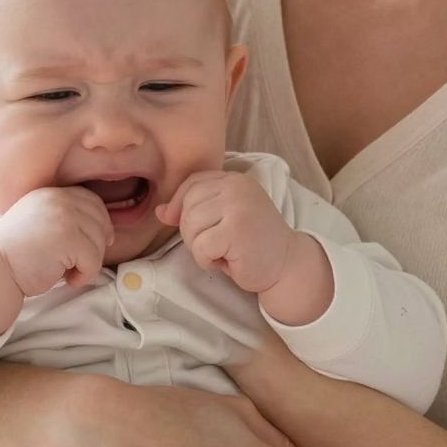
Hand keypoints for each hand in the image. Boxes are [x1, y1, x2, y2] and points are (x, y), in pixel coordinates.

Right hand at [0, 186, 112, 296]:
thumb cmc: (15, 255)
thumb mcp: (38, 223)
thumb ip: (63, 218)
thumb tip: (105, 231)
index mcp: (50, 193)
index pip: (91, 200)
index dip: (101, 222)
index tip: (102, 241)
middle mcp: (58, 199)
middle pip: (99, 219)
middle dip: (97, 245)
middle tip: (81, 263)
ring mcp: (63, 216)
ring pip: (98, 241)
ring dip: (89, 263)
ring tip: (69, 272)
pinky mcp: (67, 238)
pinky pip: (93, 260)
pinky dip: (85, 275)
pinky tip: (68, 279)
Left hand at [155, 169, 295, 294]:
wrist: (286, 266)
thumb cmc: (251, 244)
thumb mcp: (223, 218)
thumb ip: (195, 209)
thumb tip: (160, 211)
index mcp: (234, 180)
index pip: (192, 183)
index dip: (181, 206)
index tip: (190, 227)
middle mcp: (236, 187)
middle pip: (187, 206)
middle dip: (192, 232)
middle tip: (216, 245)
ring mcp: (237, 206)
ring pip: (190, 226)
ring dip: (199, 248)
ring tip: (222, 252)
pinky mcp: (236, 230)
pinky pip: (200, 247)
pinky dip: (207, 261)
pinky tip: (227, 262)